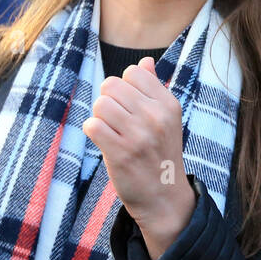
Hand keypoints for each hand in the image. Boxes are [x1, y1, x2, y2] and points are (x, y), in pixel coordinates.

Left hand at [82, 57, 193, 259]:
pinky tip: (104, 142)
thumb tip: (145, 61)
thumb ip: (154, 88)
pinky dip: (92, 132)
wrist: (164, 197)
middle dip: (108, 101)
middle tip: (117, 121)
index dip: (124, 87)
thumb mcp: (166, 119)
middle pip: (111, 85)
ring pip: (100, 104)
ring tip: (111, 131)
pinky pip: (92, 125)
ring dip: (99, 116)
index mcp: (168, 104)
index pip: (133, 72)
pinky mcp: (121, 154)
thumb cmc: (160, 154)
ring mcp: (139, 136)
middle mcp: (156, 117)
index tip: (130, 107)